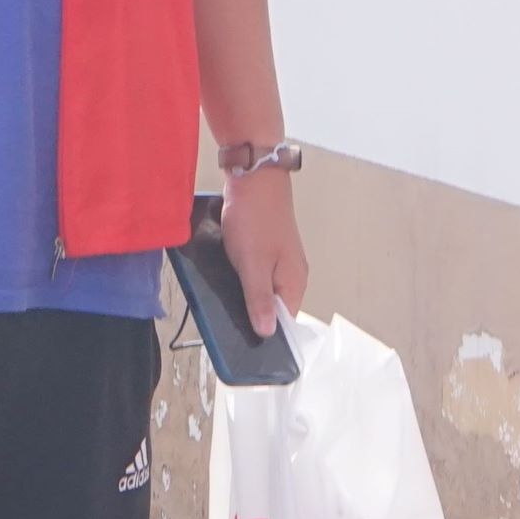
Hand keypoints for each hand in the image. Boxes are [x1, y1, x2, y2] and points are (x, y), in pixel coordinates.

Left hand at [217, 170, 310, 339]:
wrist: (254, 176)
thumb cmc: (255, 218)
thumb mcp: (253, 265)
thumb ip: (260, 300)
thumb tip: (268, 333)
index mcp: (294, 282)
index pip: (285, 322)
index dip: (266, 333)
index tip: (244, 342)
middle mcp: (292, 273)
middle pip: (274, 306)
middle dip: (253, 312)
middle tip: (228, 319)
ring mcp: (280, 259)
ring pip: (263, 287)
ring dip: (246, 292)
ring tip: (225, 296)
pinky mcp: (267, 246)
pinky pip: (256, 271)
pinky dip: (243, 275)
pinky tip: (228, 274)